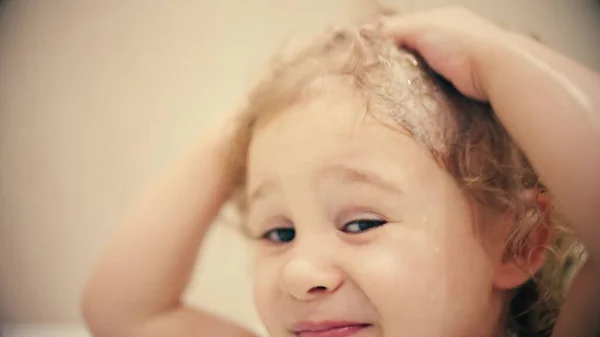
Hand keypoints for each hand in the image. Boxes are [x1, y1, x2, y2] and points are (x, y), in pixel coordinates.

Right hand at [381, 7, 513, 100]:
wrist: (497, 68)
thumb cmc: (459, 43)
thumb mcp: (420, 28)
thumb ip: (394, 28)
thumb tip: (365, 31)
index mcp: (440, 17)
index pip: (405, 24)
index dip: (386, 35)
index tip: (369, 50)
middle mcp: (450, 35)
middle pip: (415, 45)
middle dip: (398, 56)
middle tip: (379, 70)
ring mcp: (458, 57)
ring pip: (425, 64)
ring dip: (410, 73)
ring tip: (392, 84)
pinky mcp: (462, 79)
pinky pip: (435, 81)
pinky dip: (424, 85)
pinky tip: (413, 92)